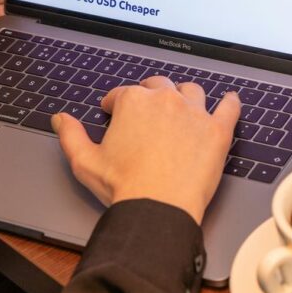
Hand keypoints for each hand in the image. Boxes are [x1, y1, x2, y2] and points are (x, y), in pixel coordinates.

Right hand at [52, 76, 240, 223]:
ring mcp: (195, 113)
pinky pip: (229, 107)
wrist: (157, 207)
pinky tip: (230, 101)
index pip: (122, 93)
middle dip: (150, 94)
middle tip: (147, 109)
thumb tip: (60, 119)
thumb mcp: (85, 161)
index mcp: (133, 102)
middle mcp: (166, 100)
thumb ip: (71, 135)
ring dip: (185, 95)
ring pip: (192, 91)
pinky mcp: (217, 131)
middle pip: (159, 86)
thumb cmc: (124, 186)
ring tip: (183, 105)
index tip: (114, 112)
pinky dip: (230, 102)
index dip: (115, 103)